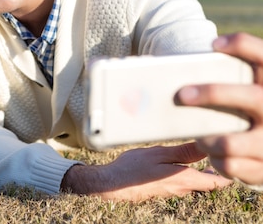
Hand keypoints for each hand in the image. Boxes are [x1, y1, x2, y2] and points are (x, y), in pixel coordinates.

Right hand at [62, 143, 231, 199]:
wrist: (112, 184)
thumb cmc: (132, 169)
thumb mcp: (158, 154)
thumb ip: (183, 152)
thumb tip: (206, 147)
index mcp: (185, 180)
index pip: (217, 181)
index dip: (225, 170)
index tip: (223, 154)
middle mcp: (182, 188)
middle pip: (207, 181)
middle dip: (212, 168)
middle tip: (211, 149)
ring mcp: (172, 190)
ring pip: (193, 181)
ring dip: (197, 169)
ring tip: (194, 150)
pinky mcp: (162, 189)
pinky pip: (180, 181)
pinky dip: (183, 171)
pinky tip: (174, 160)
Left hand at [176, 33, 262, 185]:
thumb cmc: (249, 114)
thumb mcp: (247, 94)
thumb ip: (228, 84)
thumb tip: (174, 77)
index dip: (242, 46)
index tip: (213, 44)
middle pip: (251, 97)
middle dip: (213, 94)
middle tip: (181, 95)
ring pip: (230, 141)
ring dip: (206, 139)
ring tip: (198, 135)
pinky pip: (229, 165)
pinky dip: (215, 159)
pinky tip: (212, 153)